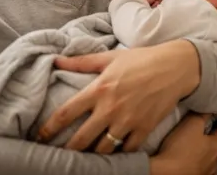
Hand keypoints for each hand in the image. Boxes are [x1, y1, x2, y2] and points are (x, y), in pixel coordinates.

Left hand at [36, 40, 198, 153]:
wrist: (176, 67)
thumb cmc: (142, 59)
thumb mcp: (111, 57)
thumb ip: (82, 62)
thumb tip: (56, 60)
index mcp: (99, 89)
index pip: (66, 113)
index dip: (49, 128)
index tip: (40, 137)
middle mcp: (110, 108)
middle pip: (81, 139)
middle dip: (67, 151)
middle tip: (60, 156)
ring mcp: (128, 121)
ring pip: (102, 149)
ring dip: (92, 155)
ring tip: (86, 158)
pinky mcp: (144, 128)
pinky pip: (126, 150)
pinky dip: (119, 154)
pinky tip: (113, 154)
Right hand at [150, 114, 216, 174]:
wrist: (168, 173)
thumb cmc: (181, 147)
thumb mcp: (191, 124)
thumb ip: (202, 115)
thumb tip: (211, 108)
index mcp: (216, 145)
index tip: (215, 118)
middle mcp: (215, 160)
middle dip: (212, 139)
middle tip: (205, 132)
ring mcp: (207, 172)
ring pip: (211, 159)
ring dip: (206, 153)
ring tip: (199, 148)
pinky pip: (203, 169)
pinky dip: (200, 164)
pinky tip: (195, 163)